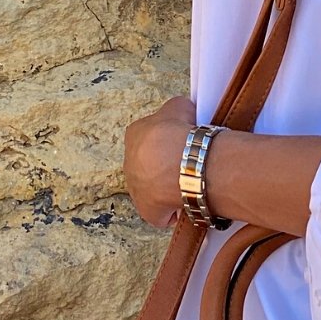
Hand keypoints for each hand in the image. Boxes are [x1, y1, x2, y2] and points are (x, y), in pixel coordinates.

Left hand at [123, 93, 197, 229]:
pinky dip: (174, 210)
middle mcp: (129, 163)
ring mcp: (136, 189)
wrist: (183, 162)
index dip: (168, 142)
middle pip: (150, 165)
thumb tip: (183, 113)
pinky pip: (162, 213)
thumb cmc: (181, 133)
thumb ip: (177, 109)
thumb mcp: (179, 106)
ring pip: (154, 189)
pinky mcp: (147, 211)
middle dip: (166, 166)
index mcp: (134, 135)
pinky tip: (189, 202)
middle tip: (189, 165)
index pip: (150, 139)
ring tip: (191, 184)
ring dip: (169, 188)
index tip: (183, 145)